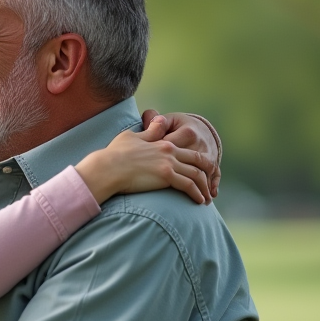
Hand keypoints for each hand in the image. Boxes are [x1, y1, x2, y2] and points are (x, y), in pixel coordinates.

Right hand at [76, 116, 215, 204]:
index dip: (199, 161)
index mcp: (163, 143)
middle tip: (211, 184)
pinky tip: (200, 201)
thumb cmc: (115, 154)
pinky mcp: (165, 176)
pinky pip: (188, 186)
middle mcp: (169, 152)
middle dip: (208, 173)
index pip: (188, 151)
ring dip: (204, 187)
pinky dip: (197, 193)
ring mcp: (168, 163)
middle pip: (198, 161)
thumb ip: (149, 132)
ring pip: (196, 175)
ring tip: (206, 198)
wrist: (107, 167)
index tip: (203, 170)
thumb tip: (159, 119)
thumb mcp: (132, 136)